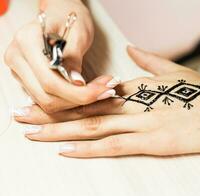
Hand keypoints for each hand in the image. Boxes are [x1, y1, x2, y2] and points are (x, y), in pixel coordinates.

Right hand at [4, 0, 119, 112]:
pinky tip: (87, 91)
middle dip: (80, 99)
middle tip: (107, 91)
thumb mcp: (79, 33)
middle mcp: (17, 58)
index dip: (78, 92)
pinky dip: (69, 100)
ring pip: (47, 102)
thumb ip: (74, 57)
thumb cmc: (71, 18)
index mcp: (27, 42)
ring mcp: (19, 71)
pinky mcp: (27, 80)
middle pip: (47, 96)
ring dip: (76, 102)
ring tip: (100, 90)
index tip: (103, 89)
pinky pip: (48, 99)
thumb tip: (76, 83)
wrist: (61, 14)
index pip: (50, 80)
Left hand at [15, 46, 199, 157]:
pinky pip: (115, 144)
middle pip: (85, 108)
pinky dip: (89, 148)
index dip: (66, 98)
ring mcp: (144, 122)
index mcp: (138, 86)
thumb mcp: (176, 72)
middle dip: (51, 112)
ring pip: (94, 126)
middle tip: (20, 115)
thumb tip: (132, 49)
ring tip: (31, 132)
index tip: (43, 100)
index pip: (94, 93)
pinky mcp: (156, 140)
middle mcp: (135, 102)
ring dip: (60, 130)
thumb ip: (149, 61)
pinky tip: (66, 150)